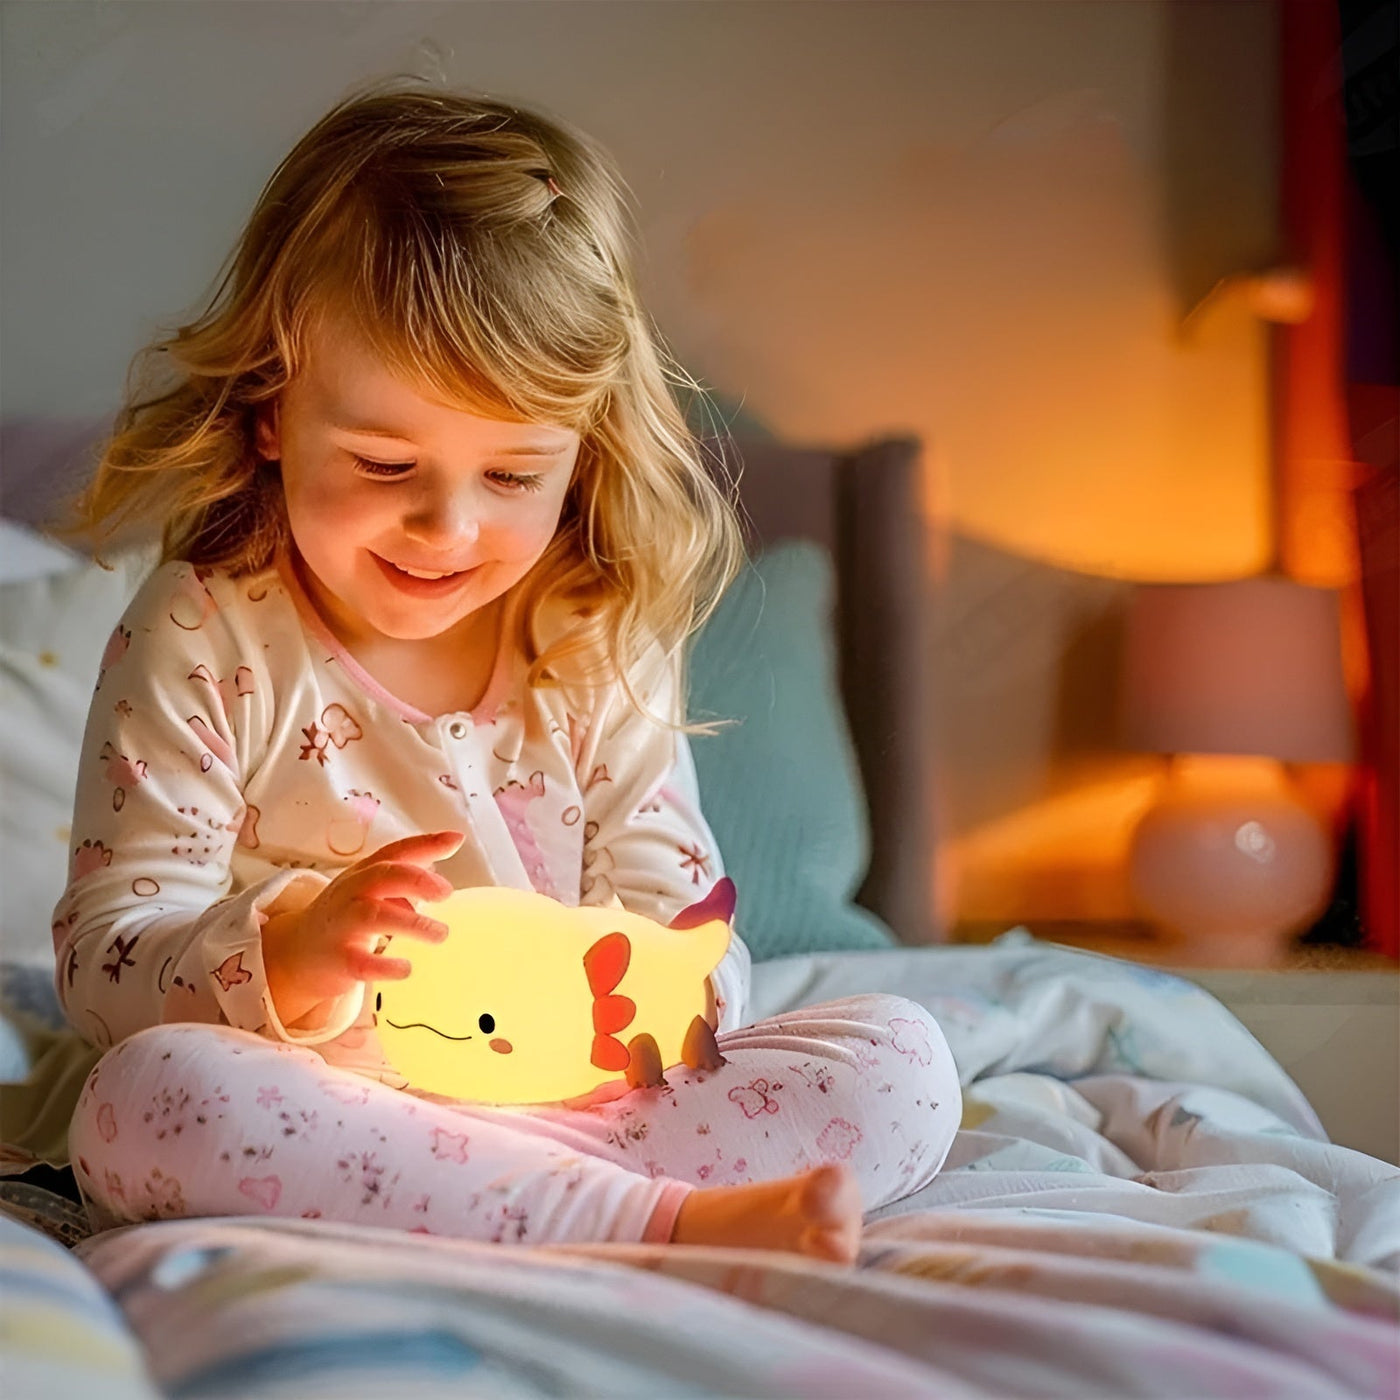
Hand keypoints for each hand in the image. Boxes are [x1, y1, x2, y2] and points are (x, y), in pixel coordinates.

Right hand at [262, 830, 462, 1026]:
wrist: (296, 952)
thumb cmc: (345, 915)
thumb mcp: (371, 888)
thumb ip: (407, 872)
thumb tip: (446, 852)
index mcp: (364, 873)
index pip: (395, 852)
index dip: (425, 843)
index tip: (456, 840)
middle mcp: (352, 893)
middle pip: (382, 876)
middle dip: (416, 880)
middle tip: (446, 893)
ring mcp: (342, 925)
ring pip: (373, 916)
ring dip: (410, 923)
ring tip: (440, 934)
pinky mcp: (337, 960)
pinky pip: (360, 962)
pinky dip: (384, 965)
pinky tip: (406, 967)